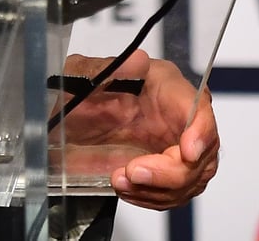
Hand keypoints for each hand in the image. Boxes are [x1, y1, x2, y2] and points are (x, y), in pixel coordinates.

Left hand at [58, 50, 218, 210]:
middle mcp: (175, 117)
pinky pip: (173, 194)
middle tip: (134, 171)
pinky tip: (127, 188)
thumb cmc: (73, 94)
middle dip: (170, 171)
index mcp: (163, 85)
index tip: (187, 152)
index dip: (201, 131)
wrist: (58, 126)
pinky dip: (150, 197)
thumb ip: (111, 69)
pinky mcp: (162, 172)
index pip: (199, 107)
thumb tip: (137, 61)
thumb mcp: (82, 75)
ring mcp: (171, 146)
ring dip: (157, 189)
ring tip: (120, 180)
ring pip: (190, 179)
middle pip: (200, 152)